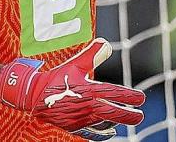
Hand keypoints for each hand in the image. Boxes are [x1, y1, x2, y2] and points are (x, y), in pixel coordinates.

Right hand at [0, 38, 144, 139]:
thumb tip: (106, 43)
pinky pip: (92, 133)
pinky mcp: (74, 127)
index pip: (115, 94)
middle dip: (128, 115)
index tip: (141, 98)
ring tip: (125, 119)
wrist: (34, 95)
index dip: (130, 97)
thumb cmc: (56, 78)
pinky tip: (110, 132)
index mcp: (89, 90)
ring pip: (104, 124)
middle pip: (113, 113)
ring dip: (115, 122)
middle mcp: (87, 107)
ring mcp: (81, 119)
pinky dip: (102, 133)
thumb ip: (92, 54)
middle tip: (140, 116)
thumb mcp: (75, 64)